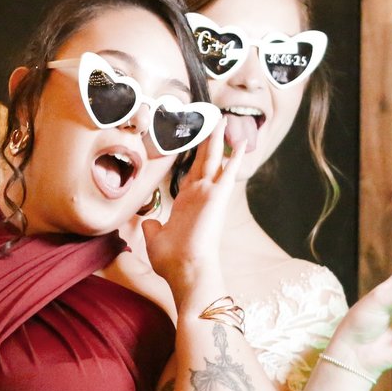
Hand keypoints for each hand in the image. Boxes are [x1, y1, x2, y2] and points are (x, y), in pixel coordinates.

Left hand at [140, 130, 241, 294]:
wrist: (186, 269)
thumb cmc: (172, 260)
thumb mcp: (156, 239)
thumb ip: (153, 227)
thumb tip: (148, 221)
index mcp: (186, 203)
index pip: (190, 175)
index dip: (193, 160)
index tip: (195, 146)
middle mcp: (199, 196)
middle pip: (204, 162)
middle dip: (208, 142)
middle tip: (212, 123)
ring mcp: (209, 194)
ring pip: (214, 160)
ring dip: (218, 140)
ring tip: (222, 121)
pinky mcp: (217, 196)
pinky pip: (229, 171)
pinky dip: (236, 157)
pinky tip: (242, 141)